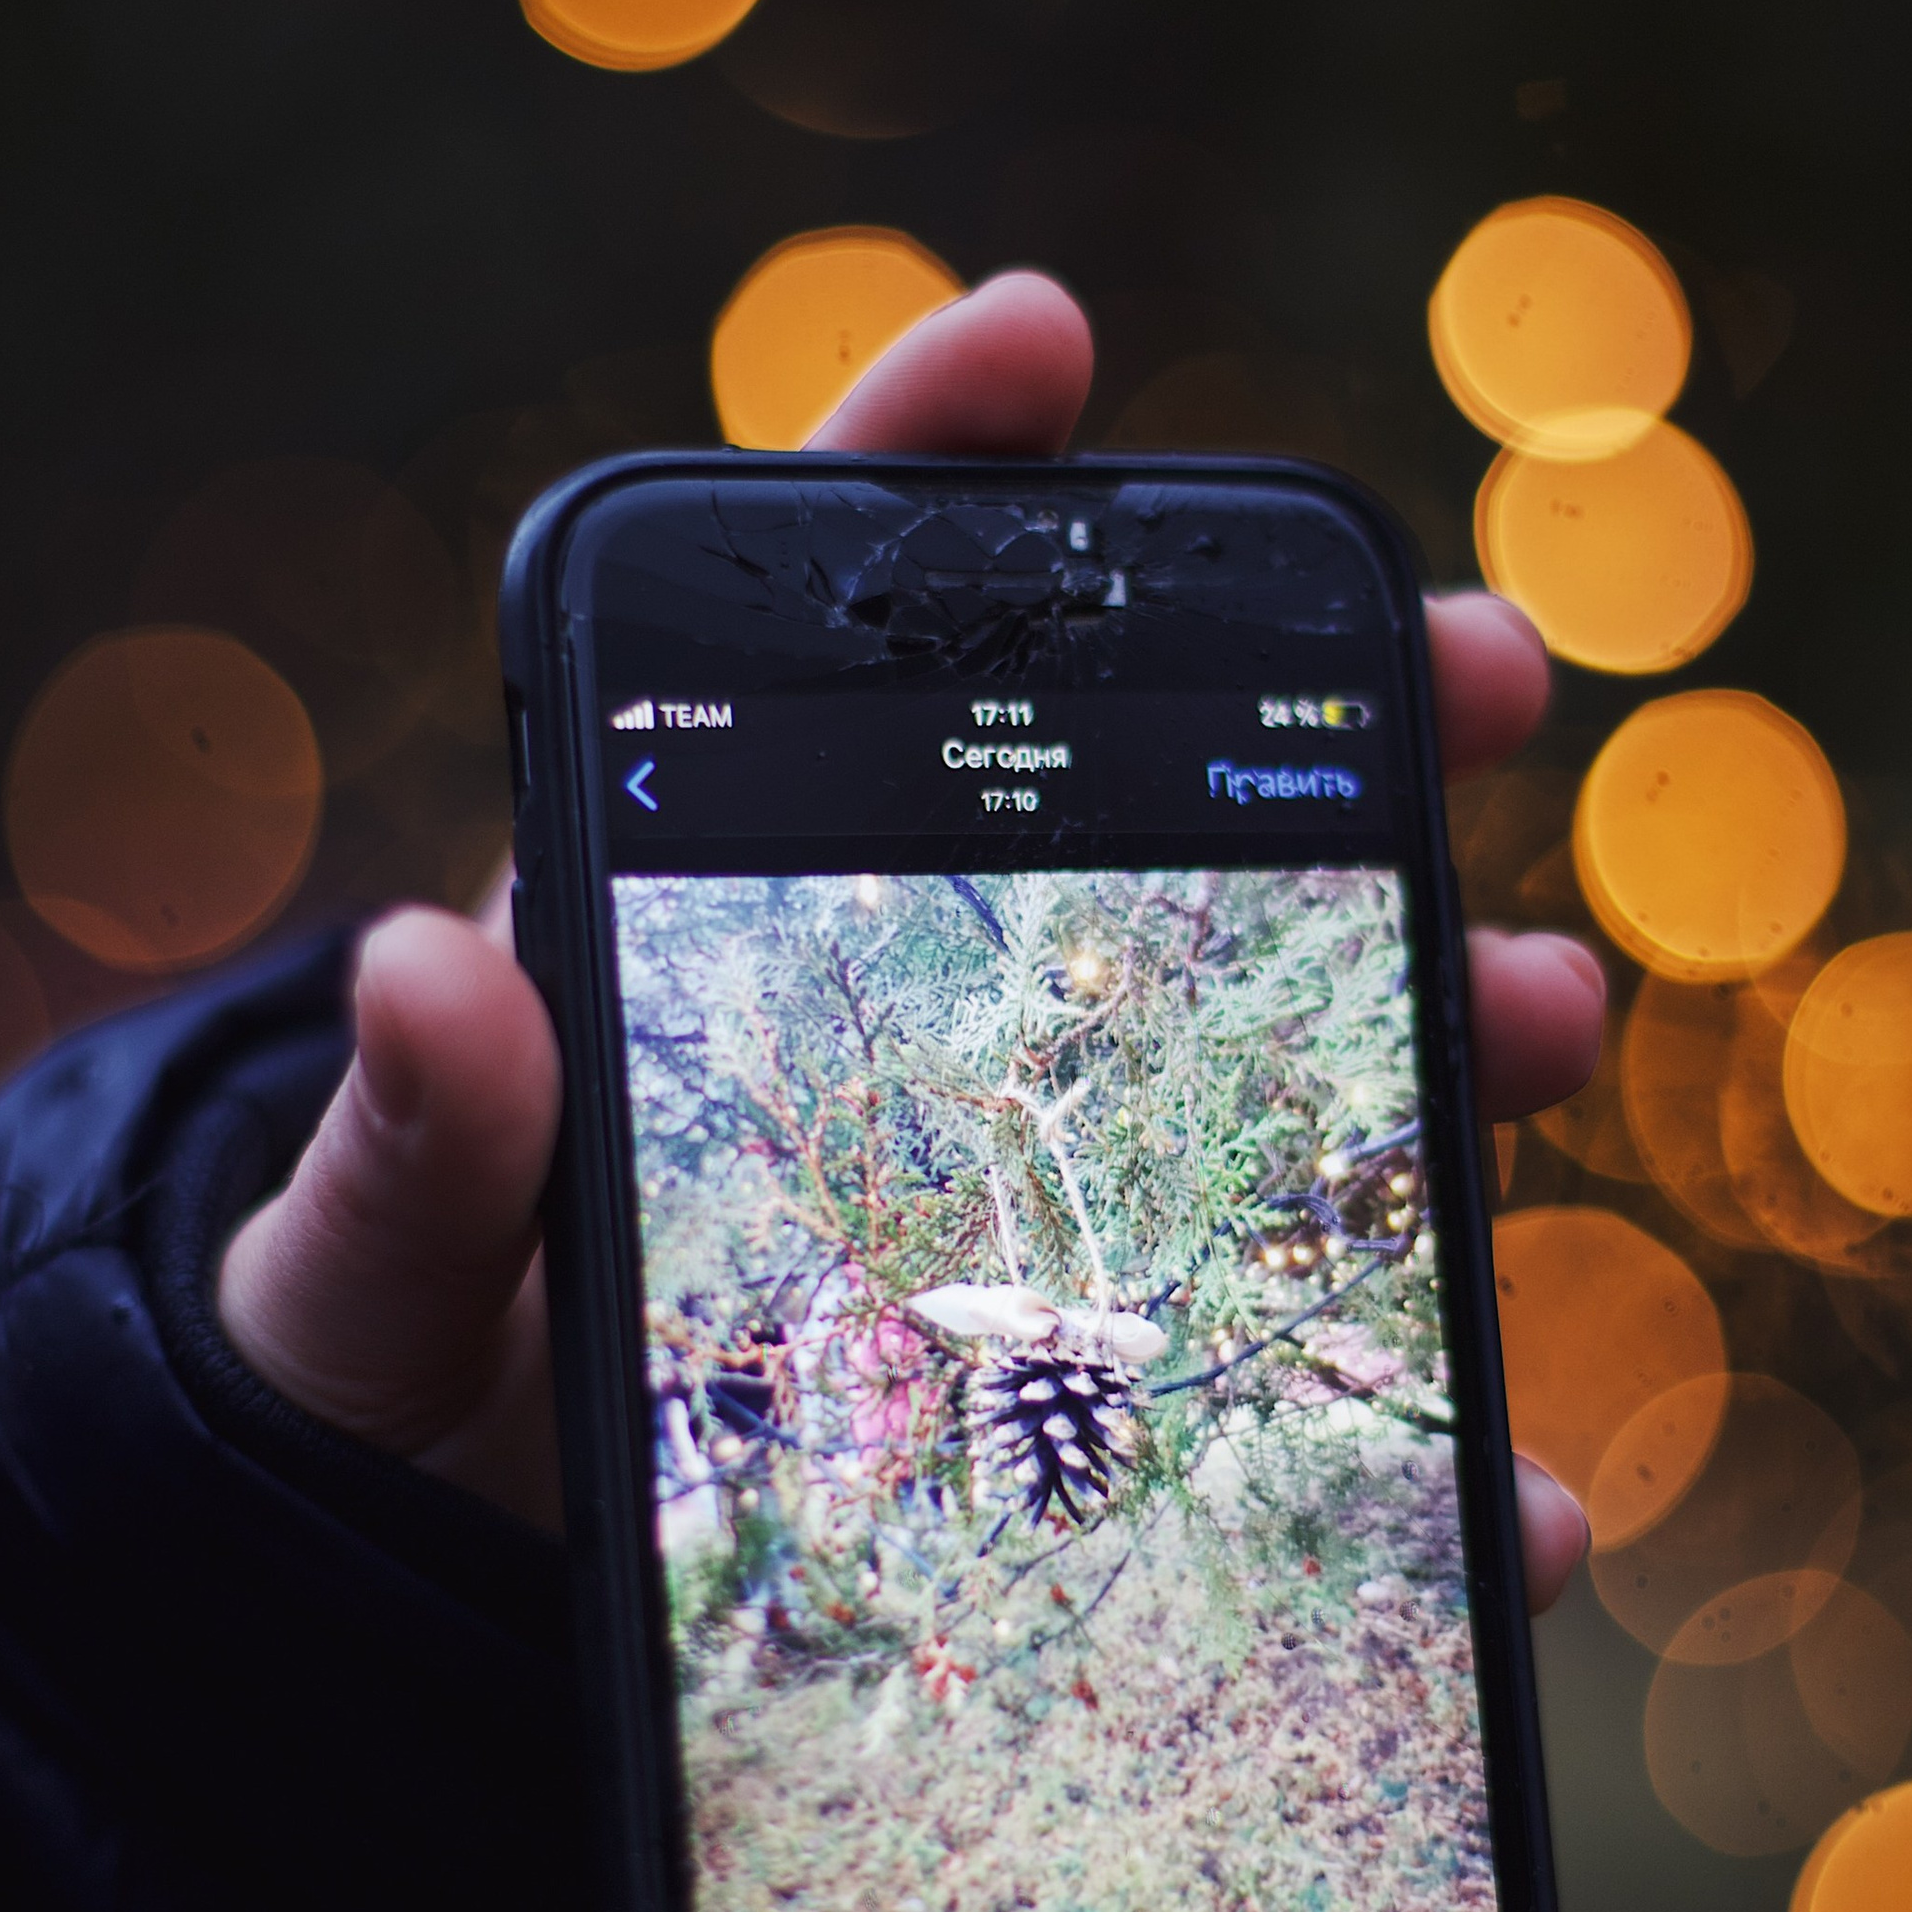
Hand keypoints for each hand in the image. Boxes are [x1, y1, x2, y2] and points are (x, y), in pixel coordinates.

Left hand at [218, 271, 1605, 1590]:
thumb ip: (410, 1151)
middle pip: (1139, 823)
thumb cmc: (390, 1372)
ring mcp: (1015, 1181)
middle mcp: (902, 1008)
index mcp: (709, 914)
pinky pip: (1271, 1362)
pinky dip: (1403, 1411)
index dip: (926, 468)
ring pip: (1265, 1059)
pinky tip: (1516, 1494)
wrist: (433, 1573)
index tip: (1044, 337)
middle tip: (1485, 667)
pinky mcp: (1081, 1368)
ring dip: (1437, 1018)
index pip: (816, 647)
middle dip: (1330, 725)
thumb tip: (428, 965)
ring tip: (1550, 1007)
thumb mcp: (360, 1277)